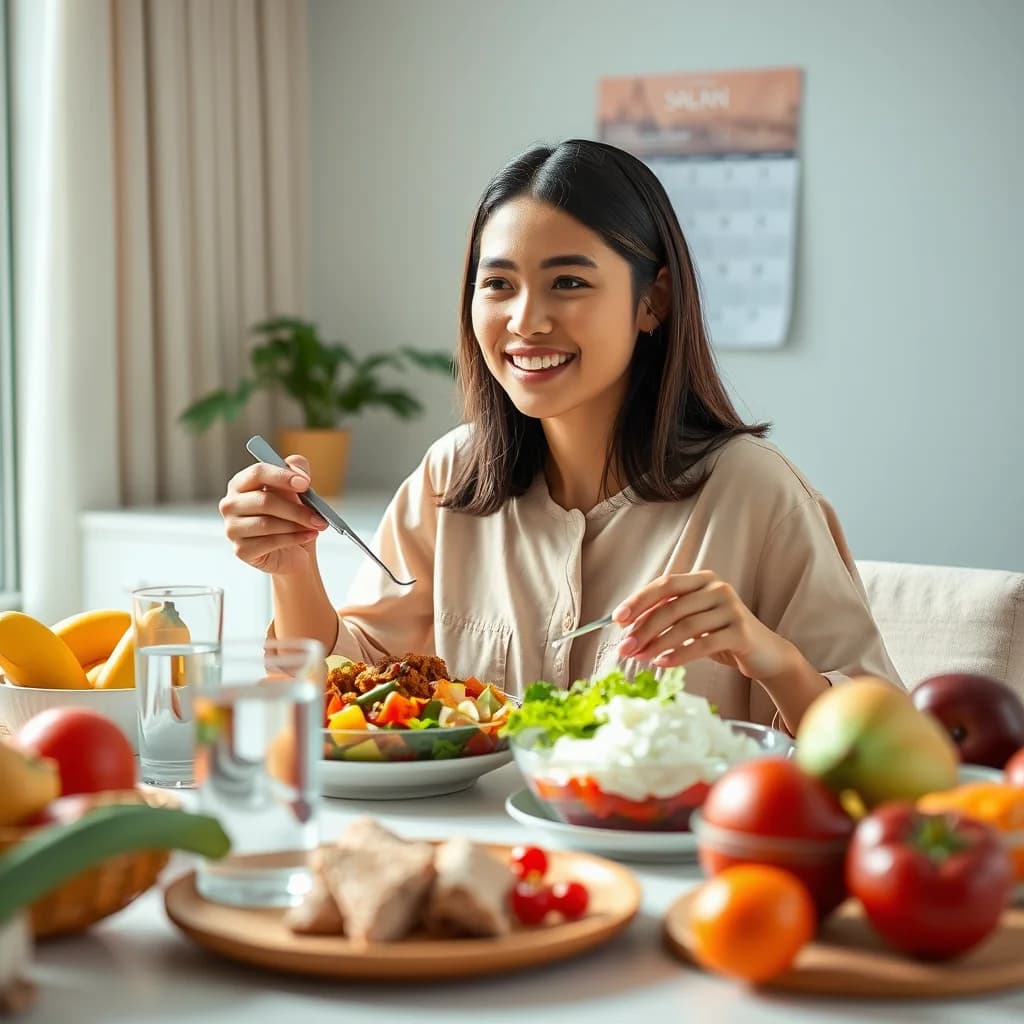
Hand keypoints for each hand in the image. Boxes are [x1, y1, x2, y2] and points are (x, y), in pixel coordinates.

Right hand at [218, 455, 328, 575]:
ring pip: (267, 523)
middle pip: (264, 501)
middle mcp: (231, 504)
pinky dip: (294, 539)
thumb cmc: (291, 518)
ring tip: (315, 526)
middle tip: (319, 516)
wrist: (293, 552)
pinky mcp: (241, 550)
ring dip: (297, 525)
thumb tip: (299, 470)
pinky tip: (307, 536)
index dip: (282, 476)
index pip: (258, 473)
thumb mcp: (298, 492)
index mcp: (242, 483)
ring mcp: (232, 528)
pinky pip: (270, 542)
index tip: (305, 483)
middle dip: (296, 509)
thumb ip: (297, 472)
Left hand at [613, 570, 796, 681]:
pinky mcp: (741, 632)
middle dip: (644, 628)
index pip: (665, 584)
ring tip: (640, 658)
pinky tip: (662, 664)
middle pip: (672, 606)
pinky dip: (679, 654)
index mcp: (702, 579)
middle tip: (625, 647)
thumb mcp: (693, 621)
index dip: (639, 600)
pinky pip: (703, 643)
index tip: (618, 618)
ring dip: (657, 643)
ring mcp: (732, 609)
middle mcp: (718, 588)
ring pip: (685, 626)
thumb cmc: (721, 636)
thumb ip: (668, 617)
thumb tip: (628, 629)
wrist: (764, 654)